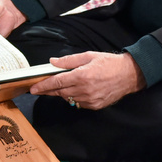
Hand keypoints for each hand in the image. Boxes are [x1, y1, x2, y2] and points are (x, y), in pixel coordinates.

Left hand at [30, 52, 145, 109]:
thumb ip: (69, 60)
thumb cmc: (109, 63)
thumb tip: (53, 61)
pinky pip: (78, 103)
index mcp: (81, 76)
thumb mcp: (88, 56)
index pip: (56, 82)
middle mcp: (84, 90)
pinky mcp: (95, 106)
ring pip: (68, 98)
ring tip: (57, 87)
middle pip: (60, 92)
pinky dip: (73, 97)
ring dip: (60, 93)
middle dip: (48, 90)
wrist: (129, 75)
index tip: (33, 88)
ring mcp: (90, 100)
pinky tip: (73, 90)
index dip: (43, 86)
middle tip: (38, 88)